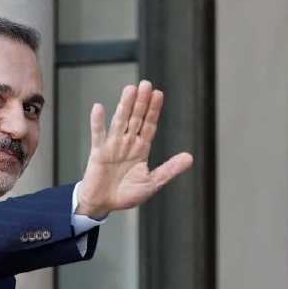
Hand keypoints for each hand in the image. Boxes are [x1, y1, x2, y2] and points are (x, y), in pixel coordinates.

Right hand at [76, 80, 192, 218]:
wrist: (103, 204)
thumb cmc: (126, 194)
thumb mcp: (152, 183)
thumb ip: (169, 169)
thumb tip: (190, 158)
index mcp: (141, 149)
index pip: (149, 125)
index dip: (153, 110)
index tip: (158, 94)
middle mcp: (127, 143)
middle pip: (135, 118)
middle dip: (141, 102)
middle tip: (146, 84)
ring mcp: (112, 146)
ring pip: (120, 121)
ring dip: (124, 106)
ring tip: (130, 89)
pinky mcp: (98, 153)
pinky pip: (98, 135)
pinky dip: (97, 122)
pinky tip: (99, 108)